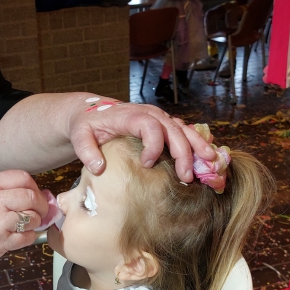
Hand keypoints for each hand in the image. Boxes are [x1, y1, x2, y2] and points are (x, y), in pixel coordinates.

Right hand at [0, 171, 48, 273]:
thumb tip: (29, 192)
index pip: (22, 177)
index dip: (34, 186)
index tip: (35, 194)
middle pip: (31, 196)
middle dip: (41, 204)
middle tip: (40, 211)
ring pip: (32, 217)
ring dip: (35, 221)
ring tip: (28, 224)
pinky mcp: (2, 242)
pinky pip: (27, 237)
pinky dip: (29, 236)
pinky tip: (22, 236)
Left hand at [66, 97, 215, 180]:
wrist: (91, 113)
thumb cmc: (86, 125)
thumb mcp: (79, 135)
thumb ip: (86, 151)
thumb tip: (98, 168)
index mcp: (129, 115)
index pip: (149, 126)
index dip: (153, 144)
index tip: (147, 164)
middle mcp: (148, 114)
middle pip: (172, 130)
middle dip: (183, 153)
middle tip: (187, 176)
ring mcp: (158, 119)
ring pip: (183, 129)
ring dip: (198, 146)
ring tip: (210, 162)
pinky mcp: (162, 125)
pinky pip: (184, 131)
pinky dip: (197, 143)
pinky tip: (208, 155)